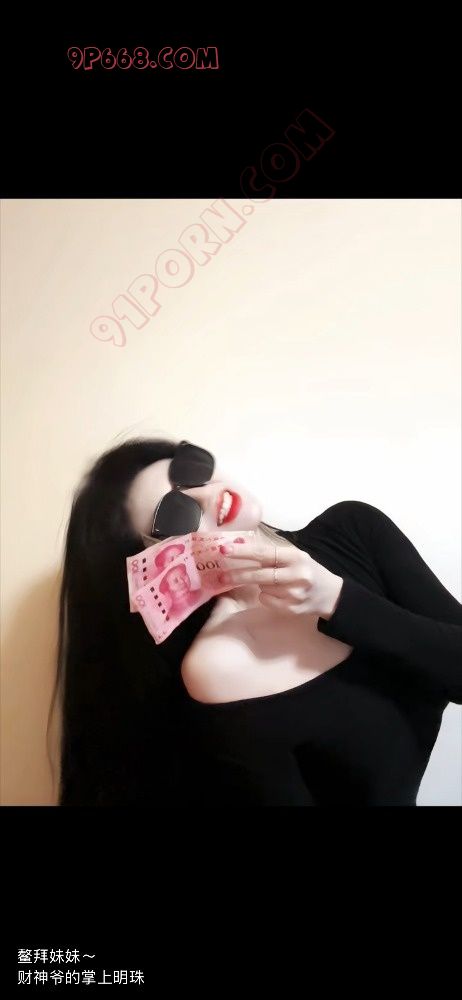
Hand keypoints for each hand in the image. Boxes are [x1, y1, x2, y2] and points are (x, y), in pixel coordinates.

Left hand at [218, 538, 343, 619]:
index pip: (264, 553)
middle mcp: (296, 575)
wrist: (331, 595)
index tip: (225, 550)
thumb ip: (271, 551)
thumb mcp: (295, 556)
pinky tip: (277, 592)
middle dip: (238, 574)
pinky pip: (266, 600)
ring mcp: (294, 594)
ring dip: (258, 584)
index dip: (242, 552)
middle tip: (221, 575)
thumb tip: (240, 544)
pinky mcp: (291, 609)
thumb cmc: (308, 570)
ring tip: (271, 581)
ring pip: (262, 588)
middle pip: (259, 574)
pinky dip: (265, 596)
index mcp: (296, 557)